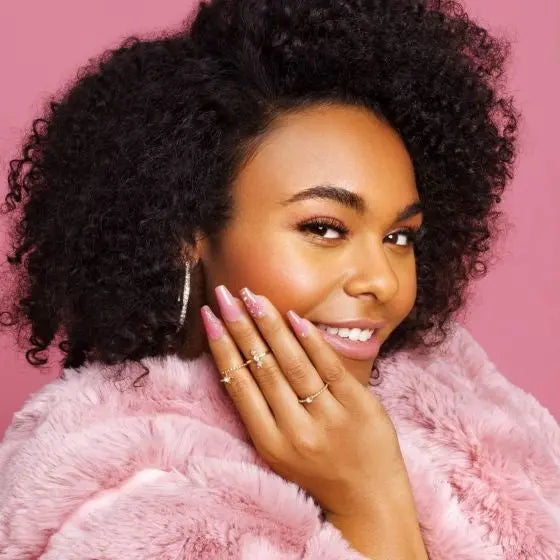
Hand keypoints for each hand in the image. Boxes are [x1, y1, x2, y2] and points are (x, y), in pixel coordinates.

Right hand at [200, 284, 409, 517]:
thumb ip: (263, 411)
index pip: (239, 385)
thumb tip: (242, 359)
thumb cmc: (319, 472)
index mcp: (270, 442)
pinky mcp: (359, 406)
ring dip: (269, 326)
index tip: (209, 318)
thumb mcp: (280, 451)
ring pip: (293, 363)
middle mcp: (296, 430)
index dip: (222, 348)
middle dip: (240, 327)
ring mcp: (329, 417)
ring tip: (252, 296)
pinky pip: (330, 366)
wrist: (370, 502)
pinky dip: (311, 340)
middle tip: (225, 295)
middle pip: (262, 368)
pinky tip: (294, 316)